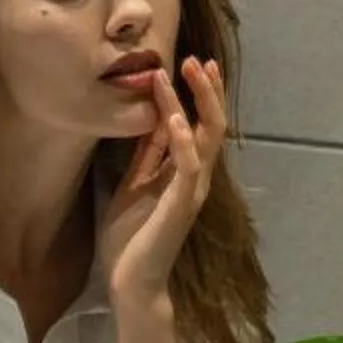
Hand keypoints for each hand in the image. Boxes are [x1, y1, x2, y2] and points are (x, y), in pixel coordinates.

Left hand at [98, 56, 223, 312]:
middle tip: (197, 59)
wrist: (131, 282)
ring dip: (199, 103)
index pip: (198, 125)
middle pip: (212, 125)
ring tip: (189, 72)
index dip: (197, 94)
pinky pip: (188, 167)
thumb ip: (147, 157)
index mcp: (182, 173)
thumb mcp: (134, 185)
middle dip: (206, 90)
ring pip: (206, 138)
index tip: (188, 64)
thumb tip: (152, 122)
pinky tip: (176, 117)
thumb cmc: (131, 239)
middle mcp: (194, 179)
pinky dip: (183, 140)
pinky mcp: (180, 206)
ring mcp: (190, 192)